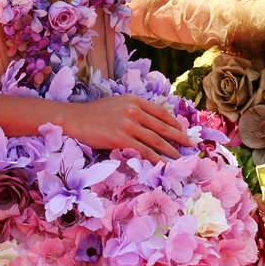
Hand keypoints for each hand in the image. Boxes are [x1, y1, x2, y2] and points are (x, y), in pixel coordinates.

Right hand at [64, 93, 191, 162]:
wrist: (72, 119)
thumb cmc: (92, 114)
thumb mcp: (115, 104)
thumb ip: (133, 109)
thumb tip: (150, 123)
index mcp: (134, 100)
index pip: (161, 112)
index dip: (175, 124)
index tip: (184, 132)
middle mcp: (134, 110)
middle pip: (164, 127)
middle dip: (180, 138)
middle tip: (192, 147)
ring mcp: (128, 124)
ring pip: (157, 141)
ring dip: (172, 152)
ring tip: (182, 159)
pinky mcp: (121, 138)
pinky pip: (144, 151)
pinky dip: (157, 159)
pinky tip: (164, 165)